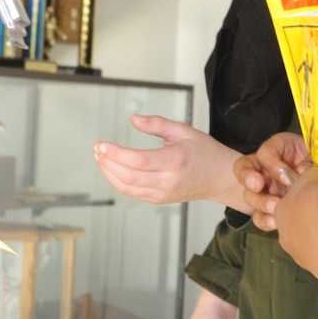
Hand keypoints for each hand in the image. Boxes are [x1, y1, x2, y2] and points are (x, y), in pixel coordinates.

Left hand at [95, 118, 239, 205]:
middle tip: (98, 150)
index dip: (116, 153)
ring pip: (127, 187)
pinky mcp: (159, 199)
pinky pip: (133, 193)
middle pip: (128, 176)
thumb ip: (157, 124)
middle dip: (107, 162)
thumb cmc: (204, 153)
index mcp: (175, 161)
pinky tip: (113, 170)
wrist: (219, 177)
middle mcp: (168, 181)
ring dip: (109, 173)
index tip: (102, 144)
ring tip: (101, 158)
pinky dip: (118, 182)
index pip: (138, 160)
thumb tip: (134, 119)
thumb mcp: (183, 130)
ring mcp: (163, 193)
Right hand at [233, 132, 312, 228]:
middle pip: (245, 171)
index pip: (264, 152)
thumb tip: (301, 172)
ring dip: (260, 202)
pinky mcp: (268, 209)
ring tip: (275, 208)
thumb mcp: (315, 155)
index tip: (285, 174)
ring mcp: (264, 190)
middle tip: (263, 188)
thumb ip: (309, 161)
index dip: (272, 163)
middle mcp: (264, 168)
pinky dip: (264, 220)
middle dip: (252, 181)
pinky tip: (275, 222)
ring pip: (249, 195)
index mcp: (277, 149)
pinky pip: (258, 216)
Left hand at [272, 164, 317, 299]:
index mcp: (282, 214)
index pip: (290, 215)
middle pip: (301, 239)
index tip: (316, 209)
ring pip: (316, 258)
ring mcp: (305, 259)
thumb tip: (309, 167)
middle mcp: (289, 239)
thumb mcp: (309, 174)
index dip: (304, 211)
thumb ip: (307, 174)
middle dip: (314, 235)